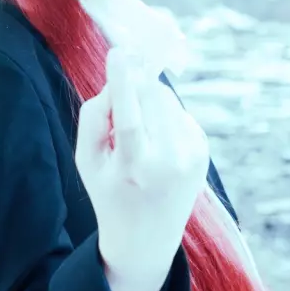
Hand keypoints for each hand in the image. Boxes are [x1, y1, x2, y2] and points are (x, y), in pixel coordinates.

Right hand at [75, 47, 209, 289]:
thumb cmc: (109, 191)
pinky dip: (163, 116)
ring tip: (139, 136)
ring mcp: (191, 157)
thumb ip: (94, 117)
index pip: (129, 118)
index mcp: (134, 168)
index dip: (122, 82)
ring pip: (167, 98)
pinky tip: (156, 144)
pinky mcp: (203, 151)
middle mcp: (168, 163)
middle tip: (119, 109)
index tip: (118, 52)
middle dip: (133, 88)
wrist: (147, 238)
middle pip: (151, 97)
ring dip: (148, 102)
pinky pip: (179, 111)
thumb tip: (120, 80)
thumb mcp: (86, 160)